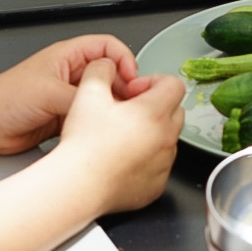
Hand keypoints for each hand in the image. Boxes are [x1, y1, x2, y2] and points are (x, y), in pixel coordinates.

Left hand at [0, 36, 145, 155]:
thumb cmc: (4, 99)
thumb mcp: (51, 93)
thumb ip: (83, 98)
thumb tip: (109, 105)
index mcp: (67, 55)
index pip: (108, 47)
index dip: (124, 60)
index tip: (132, 79)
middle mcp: (70, 74)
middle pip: (109, 74)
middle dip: (122, 88)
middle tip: (129, 103)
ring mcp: (68, 96)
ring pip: (101, 99)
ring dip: (109, 109)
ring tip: (115, 119)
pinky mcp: (65, 118)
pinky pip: (90, 119)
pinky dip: (97, 125)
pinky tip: (98, 132)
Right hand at [56, 58, 183, 214]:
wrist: (77, 186)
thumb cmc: (84, 144)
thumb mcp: (88, 93)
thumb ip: (101, 69)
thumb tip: (108, 64)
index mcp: (155, 112)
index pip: (174, 85)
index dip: (153, 82)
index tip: (134, 91)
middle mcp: (166, 138)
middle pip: (174, 111)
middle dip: (154, 106)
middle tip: (127, 111)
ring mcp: (163, 164)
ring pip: (168, 139)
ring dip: (152, 133)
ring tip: (121, 136)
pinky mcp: (156, 186)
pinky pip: (159, 165)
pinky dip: (147, 159)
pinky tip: (122, 159)